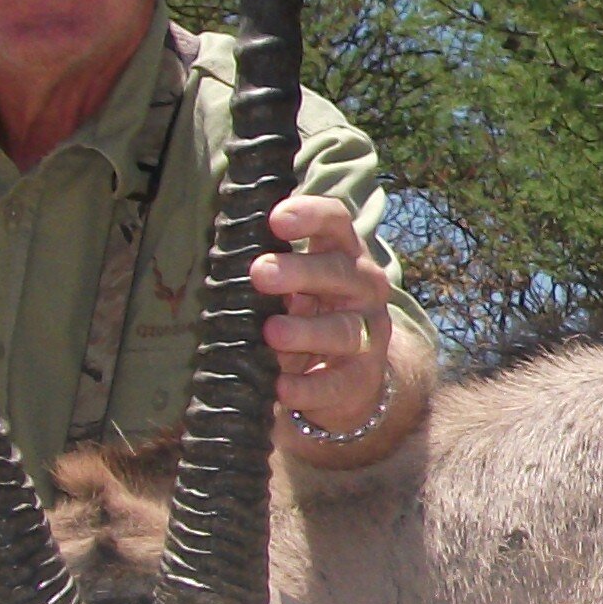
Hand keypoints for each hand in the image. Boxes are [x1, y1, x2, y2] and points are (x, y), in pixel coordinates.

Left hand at [255, 193, 394, 437]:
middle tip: (260, 273)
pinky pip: (335, 383)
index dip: (311, 216)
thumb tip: (234, 267)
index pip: (336, 223)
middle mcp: (364, 288)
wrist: (357, 373)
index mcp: (345, 254)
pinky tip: (281, 387)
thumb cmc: (315, 312)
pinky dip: (308, 387)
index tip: (276, 220)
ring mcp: (368, 334)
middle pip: (338, 272)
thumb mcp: (302, 284)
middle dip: (300, 272)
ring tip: (272, 333)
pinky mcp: (362, 379)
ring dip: (306, 331)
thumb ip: (276, 272)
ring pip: (342, 330)